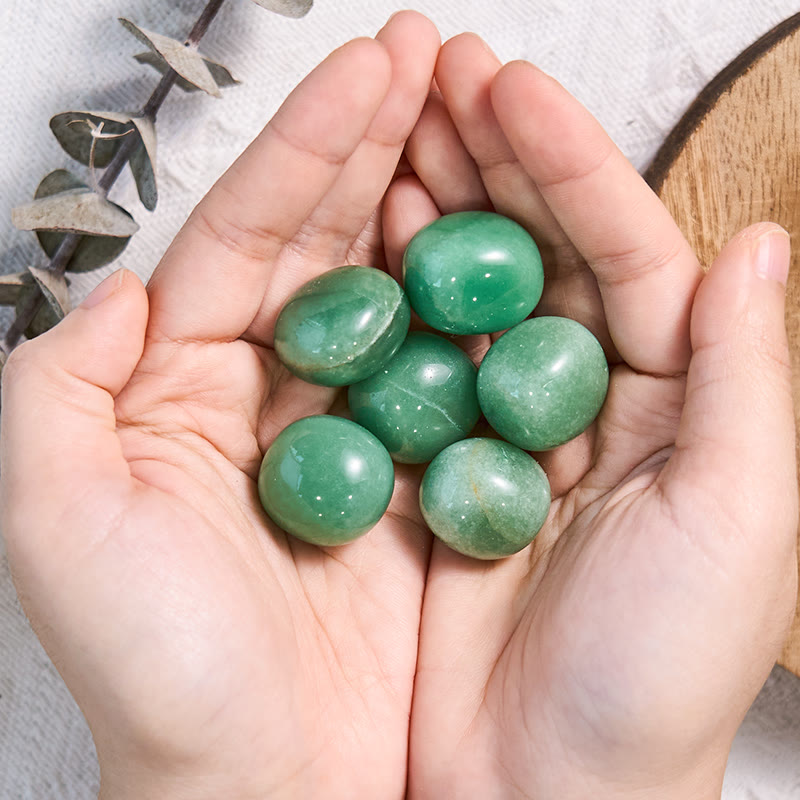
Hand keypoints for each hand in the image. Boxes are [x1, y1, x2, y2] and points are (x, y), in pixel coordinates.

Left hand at [0, 13, 439, 799]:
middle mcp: (266, 394)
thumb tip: (125, 286)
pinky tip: (507, 249)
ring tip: (476, 122)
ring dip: (432, 204)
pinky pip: (448, 371)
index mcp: (178, 384)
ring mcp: (349, 429)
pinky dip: (478, 309)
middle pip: (326, 241)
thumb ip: (55, 386)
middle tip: (433, 61)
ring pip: (395, 291)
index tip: (370, 71)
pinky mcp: (412, 475)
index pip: (250, 235)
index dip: (308, 147)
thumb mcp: (55, 522)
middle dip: (377, 143)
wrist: (261, 784)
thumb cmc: (161, 671)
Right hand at [399, 34, 797, 798]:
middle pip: (540, 253)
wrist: (540, 788)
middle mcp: (584, 402)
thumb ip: (745, 376)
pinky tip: (360, 242)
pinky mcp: (433, 466)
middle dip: (491, 161)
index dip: (568, 166)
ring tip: (396, 133)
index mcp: (669, 401)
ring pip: (467, 295)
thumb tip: (756, 243)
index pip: (624, 251)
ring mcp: (500, 428)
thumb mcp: (736, 522)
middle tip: (438, 80)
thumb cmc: (649, 676)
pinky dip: (386, 299)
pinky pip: (411, 363)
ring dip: (433, 210)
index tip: (512, 93)